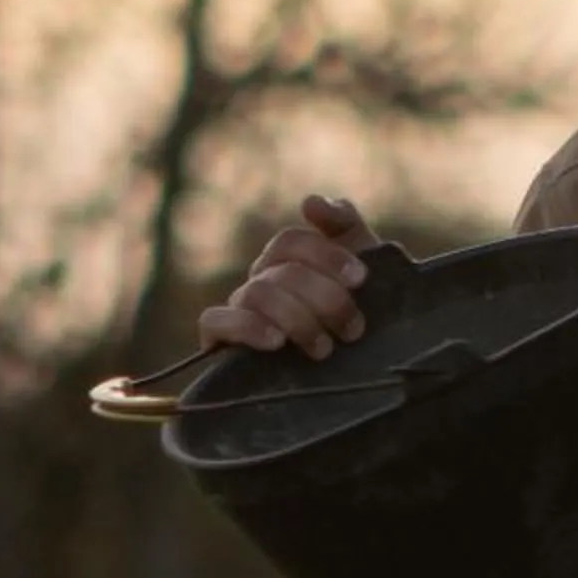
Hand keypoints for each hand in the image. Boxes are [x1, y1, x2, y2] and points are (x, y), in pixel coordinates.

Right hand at [199, 194, 385, 356]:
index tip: (361, 278)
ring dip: (296, 318)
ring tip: (324, 348)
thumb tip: (309, 202)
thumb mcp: (363, 270)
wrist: (358, 375)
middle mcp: (261, 280)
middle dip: (324, 297)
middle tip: (354, 328)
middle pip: (280, 271)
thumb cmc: (358, 318)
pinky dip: (246, 327)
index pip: (292, 242)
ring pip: (256, 294)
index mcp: (288, 261)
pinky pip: (214, 321)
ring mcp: (239, 309)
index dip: (326, 255)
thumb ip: (344, 228)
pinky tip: (276, 342)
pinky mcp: (219, 341)